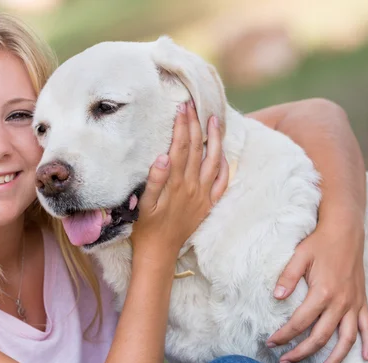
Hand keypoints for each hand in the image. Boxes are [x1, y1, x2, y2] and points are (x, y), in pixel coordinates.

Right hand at [131, 100, 228, 262]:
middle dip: (195, 125)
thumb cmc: (145, 228)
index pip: (180, 147)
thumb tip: (162, 156)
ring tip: (215, 120)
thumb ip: (154, 181)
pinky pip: (221, 182)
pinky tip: (222, 153)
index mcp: (175, 183)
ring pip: (213, 161)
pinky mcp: (208, 205)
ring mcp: (203, 195)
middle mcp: (192, 186)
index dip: (181, 126)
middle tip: (193, 105)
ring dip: (215, 139)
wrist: (159, 252)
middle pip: (196, 149)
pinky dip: (224, 166)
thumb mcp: (143, 205)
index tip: (181, 107)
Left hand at [267, 214, 367, 362]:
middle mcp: (340, 302)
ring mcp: (353, 303)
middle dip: (302, 352)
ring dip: (336, 357)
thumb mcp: (299, 256)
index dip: (284, 335)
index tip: (271, 343)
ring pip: (347, 338)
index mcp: (322, 292)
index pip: (300, 322)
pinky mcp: (361, 301)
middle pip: (321, 336)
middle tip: (285, 361)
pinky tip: (366, 358)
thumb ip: (287, 277)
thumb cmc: (319, 243)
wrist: (345, 231)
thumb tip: (276, 297)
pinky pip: (367, 327)